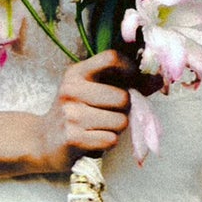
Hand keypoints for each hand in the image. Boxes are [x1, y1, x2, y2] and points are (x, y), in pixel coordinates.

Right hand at [35, 49, 137, 173]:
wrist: (42, 141)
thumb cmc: (75, 114)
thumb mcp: (92, 92)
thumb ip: (124, 84)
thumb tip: (159, 78)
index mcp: (77, 73)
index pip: (111, 58)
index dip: (130, 70)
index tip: (132, 83)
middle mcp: (71, 89)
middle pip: (123, 96)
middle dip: (125, 110)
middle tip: (110, 115)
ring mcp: (70, 114)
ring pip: (120, 121)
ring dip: (116, 129)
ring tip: (99, 128)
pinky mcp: (72, 137)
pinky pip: (111, 139)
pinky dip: (107, 143)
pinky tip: (93, 140)